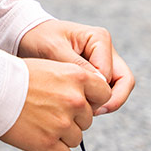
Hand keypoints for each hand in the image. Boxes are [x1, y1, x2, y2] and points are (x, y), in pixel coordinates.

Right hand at [0, 58, 111, 150]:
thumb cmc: (15, 76)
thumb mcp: (50, 67)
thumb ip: (72, 82)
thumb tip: (86, 98)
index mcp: (76, 77)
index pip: (104, 94)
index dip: (92, 100)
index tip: (79, 103)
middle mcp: (74, 100)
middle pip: (87, 120)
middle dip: (72, 120)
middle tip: (50, 114)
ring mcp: (62, 123)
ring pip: (76, 139)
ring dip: (62, 137)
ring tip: (42, 126)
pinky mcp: (49, 143)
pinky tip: (44, 145)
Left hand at [17, 19, 134, 115]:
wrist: (26, 36)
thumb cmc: (38, 38)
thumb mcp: (53, 49)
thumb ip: (76, 65)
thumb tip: (101, 85)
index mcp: (99, 39)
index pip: (113, 74)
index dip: (100, 93)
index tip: (80, 102)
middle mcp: (105, 50)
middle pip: (124, 81)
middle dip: (112, 101)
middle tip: (91, 114)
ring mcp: (102, 62)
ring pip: (116, 89)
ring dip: (103, 103)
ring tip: (82, 112)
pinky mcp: (95, 74)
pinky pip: (103, 92)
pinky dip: (95, 102)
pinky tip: (77, 108)